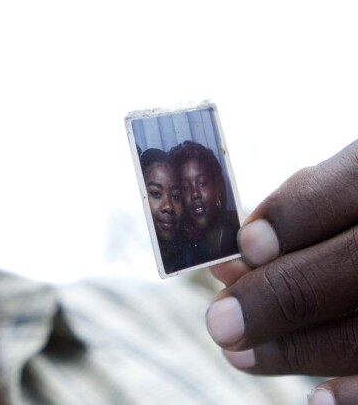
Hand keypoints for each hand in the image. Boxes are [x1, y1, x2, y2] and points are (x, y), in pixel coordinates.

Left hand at [205, 139, 357, 403]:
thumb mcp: (349, 183)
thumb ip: (302, 212)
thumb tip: (230, 263)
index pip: (353, 185)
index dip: (296, 216)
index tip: (244, 246)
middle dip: (284, 296)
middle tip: (220, 324)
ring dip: (304, 347)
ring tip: (241, 355)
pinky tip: (316, 399)